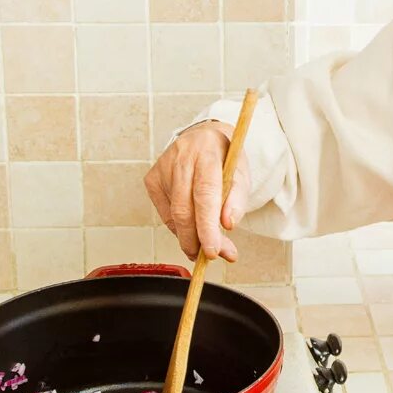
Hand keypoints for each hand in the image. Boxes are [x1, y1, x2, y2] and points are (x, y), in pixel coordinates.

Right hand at [144, 122, 249, 261]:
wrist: (204, 137)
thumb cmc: (225, 158)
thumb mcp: (241, 174)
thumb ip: (238, 200)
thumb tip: (227, 226)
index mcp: (207, 151)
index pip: (204, 193)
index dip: (207, 226)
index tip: (212, 250)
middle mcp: (181, 156)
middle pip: (184, 208)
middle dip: (197, 240)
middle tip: (210, 255)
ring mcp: (162, 167)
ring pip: (173, 215)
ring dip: (189, 237)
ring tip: (204, 244)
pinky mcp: (152, 179)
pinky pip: (166, 214)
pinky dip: (179, 227)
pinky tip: (191, 225)